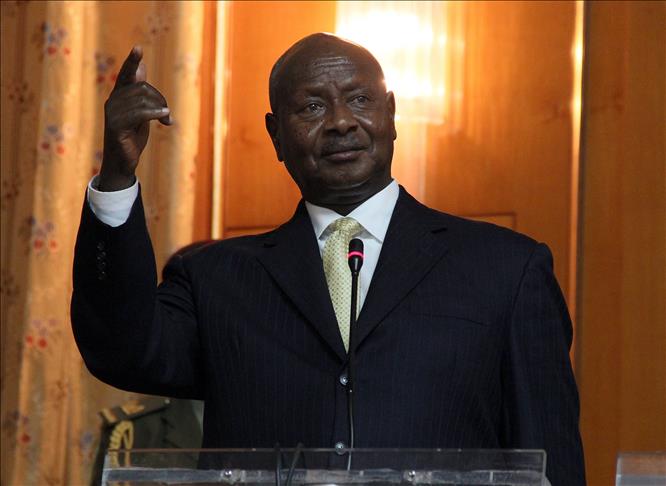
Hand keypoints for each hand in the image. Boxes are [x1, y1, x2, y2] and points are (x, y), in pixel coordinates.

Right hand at [99, 45, 170, 190]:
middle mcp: (113, 101)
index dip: (132, 62)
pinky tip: (166, 120)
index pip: (125, 74)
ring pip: (143, 99)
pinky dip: (156, 114)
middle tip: (167, 115)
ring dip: (161, 109)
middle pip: (142, 87)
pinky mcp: (116, 126)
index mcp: (119, 95)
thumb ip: (140, 91)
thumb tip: (141, 67)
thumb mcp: (140, 111)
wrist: (123, 161)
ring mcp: (112, 113)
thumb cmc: (132, 136)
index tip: (138, 48)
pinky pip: (140, 113)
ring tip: (166, 120)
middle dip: (160, 99)